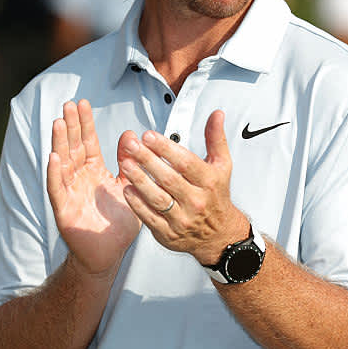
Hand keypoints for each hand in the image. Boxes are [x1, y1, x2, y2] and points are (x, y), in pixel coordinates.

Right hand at [47, 99, 141, 277]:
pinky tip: (53, 157)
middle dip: (71, 126)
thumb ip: (127, 162)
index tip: (82, 103)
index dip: (84, 123)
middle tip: (69, 104)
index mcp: (94, 172)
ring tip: (58, 122)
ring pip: (62, 163)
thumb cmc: (118, 222)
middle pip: (73, 147)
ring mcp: (69, 192)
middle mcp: (79, 179)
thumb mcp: (127, 187)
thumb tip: (130, 134)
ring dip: (59, 143)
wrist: (108, 254)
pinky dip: (55, 173)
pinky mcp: (64, 209)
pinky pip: (58, 188)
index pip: (88, 142)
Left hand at [117, 110, 249, 265]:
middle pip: (169, 178)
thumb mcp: (221, 165)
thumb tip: (216, 114)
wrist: (219, 235)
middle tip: (131, 145)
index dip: (166, 148)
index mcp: (209, 182)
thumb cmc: (216, 195)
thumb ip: (215, 138)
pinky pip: (150, 218)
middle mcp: (196, 201)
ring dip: (140, 180)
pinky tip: (127, 189)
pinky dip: (137, 204)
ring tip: (126, 163)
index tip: (149, 136)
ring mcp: (182, 219)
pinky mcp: (169, 233)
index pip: (186, 163)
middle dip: (148, 160)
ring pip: (158, 198)